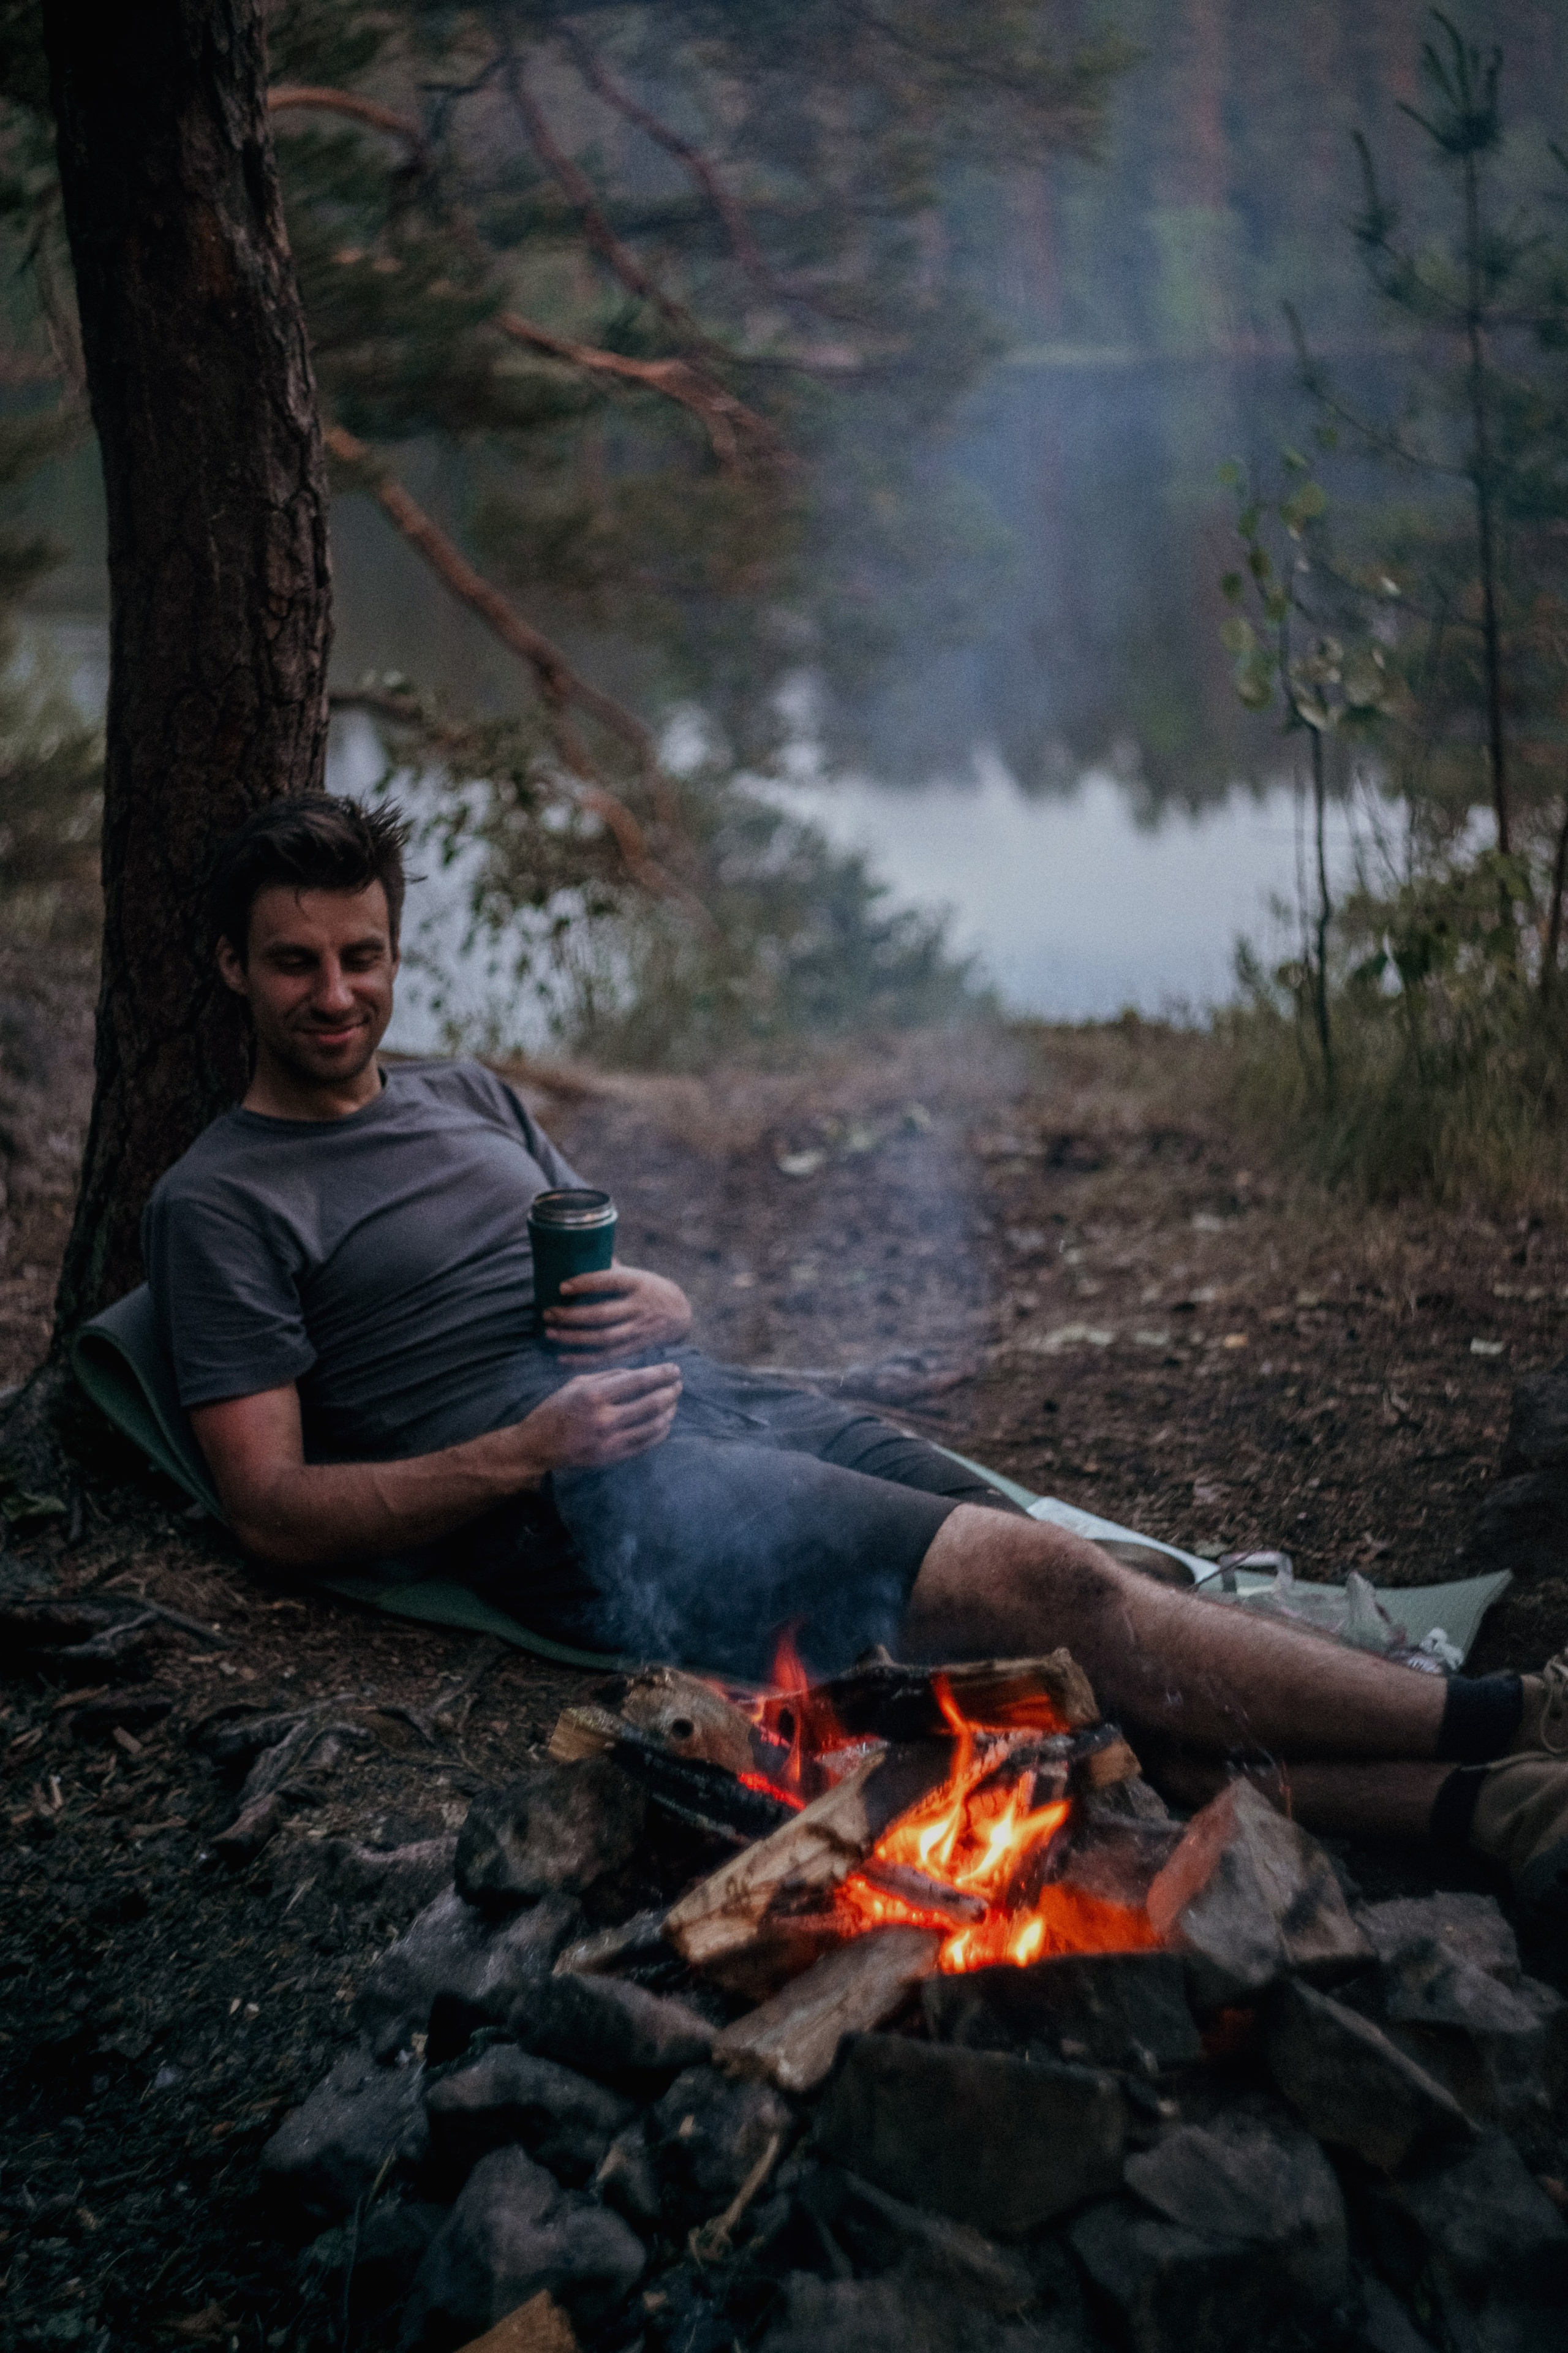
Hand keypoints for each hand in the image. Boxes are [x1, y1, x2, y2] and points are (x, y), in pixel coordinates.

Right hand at [511, 1364, 681, 1473]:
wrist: (536, 1447)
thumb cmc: (555, 1410)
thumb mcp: (576, 1383)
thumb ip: (609, 1376)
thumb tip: (640, 1372)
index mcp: (594, 1395)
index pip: (639, 1380)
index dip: (662, 1373)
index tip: (675, 1369)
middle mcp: (604, 1419)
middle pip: (653, 1403)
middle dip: (671, 1391)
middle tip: (679, 1384)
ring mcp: (610, 1442)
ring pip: (654, 1426)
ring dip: (670, 1412)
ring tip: (674, 1402)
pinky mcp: (613, 1458)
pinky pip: (647, 1445)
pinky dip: (660, 1432)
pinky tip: (664, 1423)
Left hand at [542, 1262, 692, 1360]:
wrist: (680, 1314)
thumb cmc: (648, 1288)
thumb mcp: (636, 1274)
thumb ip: (610, 1268)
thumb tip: (577, 1252)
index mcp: (637, 1283)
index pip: (609, 1281)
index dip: (585, 1284)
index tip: (561, 1286)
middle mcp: (638, 1307)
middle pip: (601, 1314)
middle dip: (571, 1316)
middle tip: (548, 1313)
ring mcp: (637, 1330)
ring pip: (602, 1338)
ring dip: (573, 1338)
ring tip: (550, 1333)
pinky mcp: (634, 1348)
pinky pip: (607, 1357)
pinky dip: (584, 1360)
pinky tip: (563, 1359)